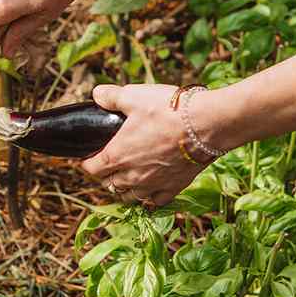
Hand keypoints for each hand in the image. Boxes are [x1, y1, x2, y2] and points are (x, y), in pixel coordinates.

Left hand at [79, 84, 215, 206]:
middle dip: (105, 176)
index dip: (87, 163)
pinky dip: (151, 198)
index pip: (92, 169)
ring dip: (125, 189)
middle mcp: (132, 175)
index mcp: (117, 155)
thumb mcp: (134, 96)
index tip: (88, 159)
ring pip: (131, 197)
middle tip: (108, 165)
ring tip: (126, 179)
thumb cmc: (168, 110)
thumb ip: (112, 97)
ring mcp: (154, 184)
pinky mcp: (175, 187)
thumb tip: (97, 95)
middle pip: (110, 185)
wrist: (207, 124)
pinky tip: (151, 189)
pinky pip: (157, 201)